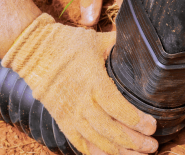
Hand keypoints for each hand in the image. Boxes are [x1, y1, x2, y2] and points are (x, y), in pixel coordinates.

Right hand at [2, 14, 157, 154]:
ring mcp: (70, 114)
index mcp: (92, 81)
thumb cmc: (65, 43)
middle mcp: (81, 102)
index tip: (152, 126)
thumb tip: (142, 43)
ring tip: (138, 154)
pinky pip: (80, 143)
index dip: (135, 120)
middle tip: (152, 145)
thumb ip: (119, 45)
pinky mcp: (61, 120)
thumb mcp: (95, 40)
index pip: (117, 107)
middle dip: (133, 142)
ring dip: (119, 151)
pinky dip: (96, 153)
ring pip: (97, 141)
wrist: (32, 51)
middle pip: (110, 130)